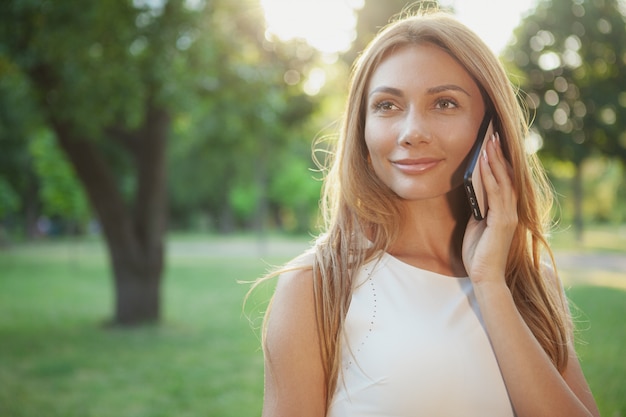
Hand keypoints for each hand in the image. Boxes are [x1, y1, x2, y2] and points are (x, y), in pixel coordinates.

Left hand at [462, 132, 517, 284]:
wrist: (485, 276)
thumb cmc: (479, 252)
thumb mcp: (477, 224)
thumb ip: (479, 207)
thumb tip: (472, 188)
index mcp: (505, 211)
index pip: (505, 180)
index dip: (501, 161)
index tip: (493, 143)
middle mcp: (511, 210)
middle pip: (507, 175)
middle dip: (499, 154)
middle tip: (492, 134)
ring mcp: (509, 215)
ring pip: (502, 180)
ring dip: (495, 160)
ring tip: (488, 141)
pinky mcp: (502, 221)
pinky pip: (495, 193)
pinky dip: (489, 176)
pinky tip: (482, 163)